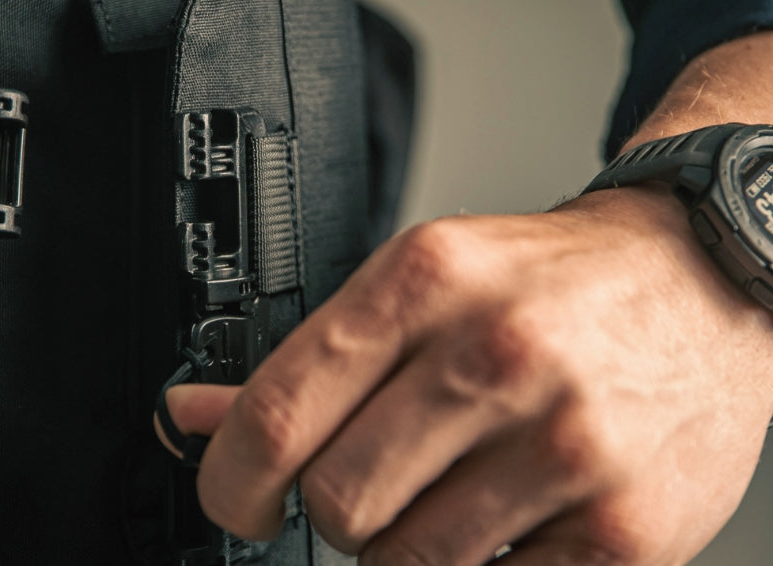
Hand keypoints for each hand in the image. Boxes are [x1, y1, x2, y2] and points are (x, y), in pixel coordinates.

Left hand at [157, 185, 772, 564]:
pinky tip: (513, 514)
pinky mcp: (625, 529)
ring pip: (408, 563)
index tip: (239, 502)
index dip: (232, 482)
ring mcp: (568, 446)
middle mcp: (496, 358)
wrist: (702, 280)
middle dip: (336, 513)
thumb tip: (194, 417)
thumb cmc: (550, 285)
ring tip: (454, 492)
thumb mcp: (421, 287)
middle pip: (337, 504)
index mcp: (425, 286)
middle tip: (373, 485)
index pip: (280, 415)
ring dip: (410, 546)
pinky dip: (486, 565)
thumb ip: (308, 363)